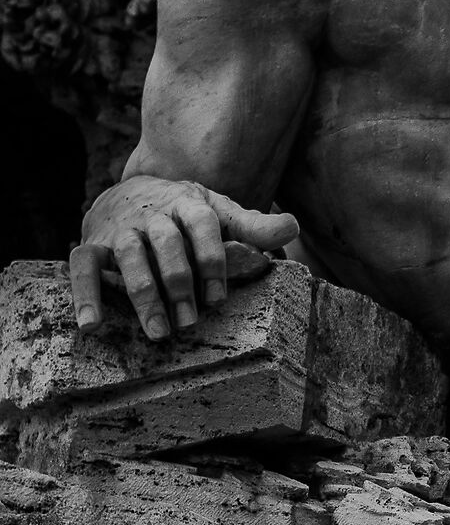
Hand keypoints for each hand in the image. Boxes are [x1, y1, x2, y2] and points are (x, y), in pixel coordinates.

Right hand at [71, 177, 300, 339]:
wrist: (132, 191)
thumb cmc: (185, 213)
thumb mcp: (220, 212)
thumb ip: (253, 225)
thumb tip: (292, 226)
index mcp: (188, 204)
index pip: (203, 225)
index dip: (212, 260)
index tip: (217, 297)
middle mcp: (153, 214)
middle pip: (167, 244)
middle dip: (180, 284)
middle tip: (190, 322)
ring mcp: (121, 229)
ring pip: (130, 256)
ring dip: (144, 295)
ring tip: (159, 332)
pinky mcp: (93, 244)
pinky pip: (82, 266)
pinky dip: (84, 295)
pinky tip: (90, 326)